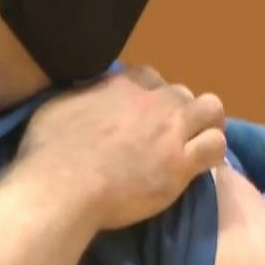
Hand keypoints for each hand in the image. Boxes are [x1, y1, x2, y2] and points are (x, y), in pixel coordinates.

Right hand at [21, 66, 226, 231]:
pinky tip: (201, 167)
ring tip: (197, 144)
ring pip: (212, 110)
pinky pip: (216, 146)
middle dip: (178, 111)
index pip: (149, 76)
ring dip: (207, 125)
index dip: (150, 95)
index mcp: (121, 85)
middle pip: (182, 93)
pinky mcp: (182, 163)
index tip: (142, 115)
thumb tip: (85, 93)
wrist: (62, 188)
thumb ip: (81, 95)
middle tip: (167, 136)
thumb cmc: (49, 152)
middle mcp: (152, 101)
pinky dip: (213, 154)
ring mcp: (171, 130)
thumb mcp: (58, 106)